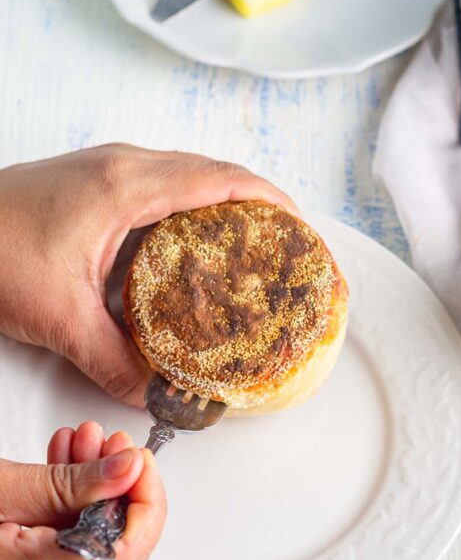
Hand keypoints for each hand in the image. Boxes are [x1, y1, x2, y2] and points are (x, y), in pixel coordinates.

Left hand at [0, 144, 295, 405]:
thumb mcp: (56, 315)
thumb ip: (113, 359)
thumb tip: (153, 393)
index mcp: (128, 185)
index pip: (225, 181)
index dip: (275, 204)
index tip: (305, 233)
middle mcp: (125, 166)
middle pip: (218, 173)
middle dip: (263, 207)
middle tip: (290, 250)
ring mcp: (109, 169)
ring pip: (191, 177)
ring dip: (228, 206)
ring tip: (254, 250)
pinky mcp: (95, 183)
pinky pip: (164, 187)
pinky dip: (194, 211)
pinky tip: (193, 251)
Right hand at [0, 420, 165, 559]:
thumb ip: (73, 481)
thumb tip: (130, 467)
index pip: (123, 558)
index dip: (145, 504)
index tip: (139, 460)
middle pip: (113, 559)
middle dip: (119, 492)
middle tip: (110, 444)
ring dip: (96, 500)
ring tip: (81, 448)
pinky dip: (74, 520)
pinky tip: (64, 476)